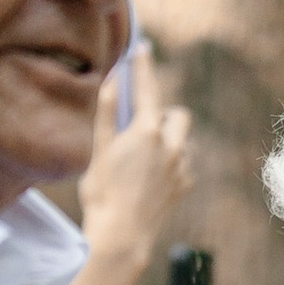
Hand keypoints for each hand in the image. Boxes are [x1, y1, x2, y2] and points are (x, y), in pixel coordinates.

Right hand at [73, 58, 194, 284]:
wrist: (121, 237)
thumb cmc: (103, 192)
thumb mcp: (99, 147)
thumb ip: (108, 111)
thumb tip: (114, 78)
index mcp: (147, 130)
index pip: (148, 88)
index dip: (143, 66)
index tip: (143, 48)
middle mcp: (171, 145)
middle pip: (178, 115)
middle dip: (165, 114)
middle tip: (142, 125)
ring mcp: (181, 168)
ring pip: (182, 142)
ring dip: (168, 141)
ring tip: (144, 158)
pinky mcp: (184, 187)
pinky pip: (184, 165)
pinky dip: (172, 163)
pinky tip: (152, 177)